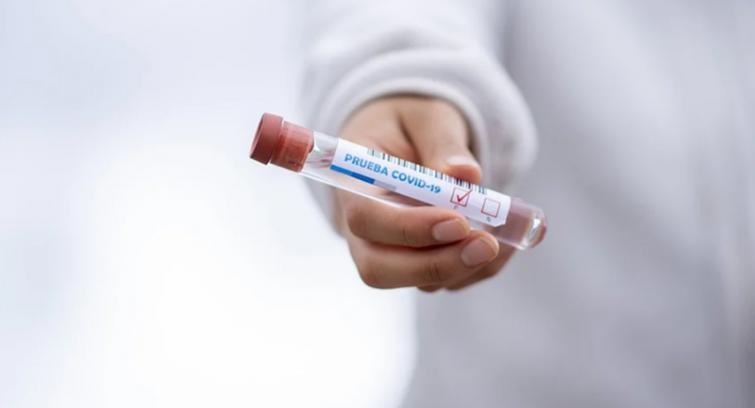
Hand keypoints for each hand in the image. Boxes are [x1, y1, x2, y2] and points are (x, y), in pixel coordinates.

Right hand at [335, 96, 515, 290]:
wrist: (409, 136)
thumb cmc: (409, 123)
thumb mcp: (427, 116)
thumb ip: (442, 142)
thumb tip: (466, 176)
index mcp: (352, 184)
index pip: (365, 218)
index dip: (408, 228)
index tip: (457, 221)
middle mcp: (363, 229)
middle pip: (380, 268)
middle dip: (437, 265)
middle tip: (487, 245)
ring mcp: (390, 253)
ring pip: (421, 281)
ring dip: (468, 265)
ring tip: (508, 232)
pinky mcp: (422, 264)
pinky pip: (451, 279)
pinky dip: (484, 267)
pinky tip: (508, 238)